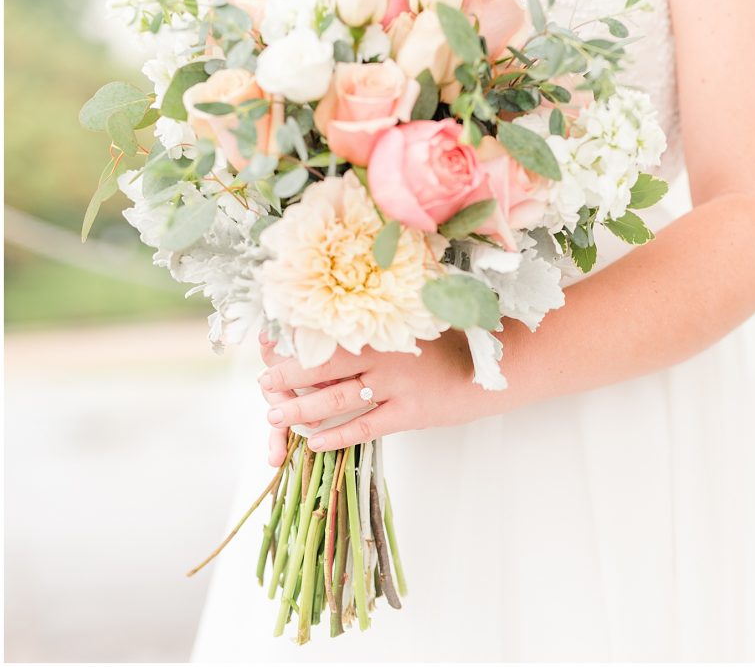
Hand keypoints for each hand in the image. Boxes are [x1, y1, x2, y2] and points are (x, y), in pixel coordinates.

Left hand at [257, 329, 488, 461]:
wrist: (489, 368)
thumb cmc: (445, 342)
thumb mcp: (411, 319)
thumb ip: (375, 318)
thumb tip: (328, 313)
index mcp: (381, 326)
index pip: (326, 332)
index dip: (294, 338)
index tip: (268, 342)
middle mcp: (384, 354)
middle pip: (324, 365)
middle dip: (288, 374)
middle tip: (265, 382)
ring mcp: (396, 386)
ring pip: (338, 398)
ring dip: (303, 408)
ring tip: (276, 414)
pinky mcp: (408, 413)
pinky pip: (365, 427)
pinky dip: (337, 434)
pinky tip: (314, 442)